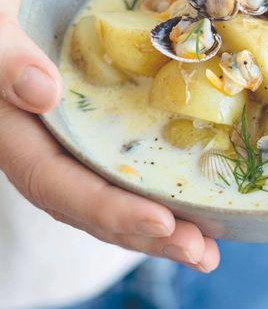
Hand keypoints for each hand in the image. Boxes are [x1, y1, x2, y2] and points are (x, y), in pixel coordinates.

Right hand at [0, 0, 219, 270]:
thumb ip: (2, 54)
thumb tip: (43, 96)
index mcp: (8, 121)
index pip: (54, 182)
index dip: (107, 209)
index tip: (163, 223)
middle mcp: (36, 133)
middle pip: (87, 200)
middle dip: (144, 232)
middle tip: (203, 254)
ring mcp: (62, 126)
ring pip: (104, 187)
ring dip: (154, 220)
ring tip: (206, 246)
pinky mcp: (88, 110)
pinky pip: (117, 156)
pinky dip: (152, 181)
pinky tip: (190, 195)